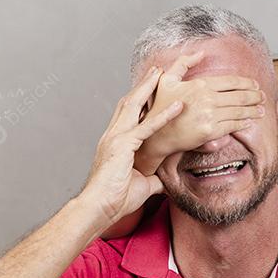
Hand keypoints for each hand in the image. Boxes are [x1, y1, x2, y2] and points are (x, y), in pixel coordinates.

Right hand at [77, 64, 184, 232]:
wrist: (99, 208)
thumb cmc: (116, 200)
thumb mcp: (142, 186)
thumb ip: (153, 180)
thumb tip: (164, 183)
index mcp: (115, 142)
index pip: (128, 114)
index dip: (140, 98)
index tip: (152, 86)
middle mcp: (113, 135)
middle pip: (129, 102)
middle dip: (144, 84)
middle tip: (157, 69)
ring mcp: (116, 138)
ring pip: (134, 105)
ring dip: (150, 88)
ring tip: (164, 73)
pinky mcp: (123, 146)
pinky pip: (146, 127)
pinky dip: (163, 115)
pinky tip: (178, 105)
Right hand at [137, 50, 265, 173]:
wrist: (156, 134)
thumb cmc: (160, 107)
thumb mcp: (167, 80)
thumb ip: (183, 63)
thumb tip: (201, 52)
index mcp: (200, 84)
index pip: (231, 81)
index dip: (247, 83)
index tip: (255, 85)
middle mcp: (207, 98)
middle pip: (239, 96)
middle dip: (255, 96)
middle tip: (262, 96)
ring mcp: (209, 115)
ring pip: (239, 111)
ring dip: (253, 110)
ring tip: (261, 110)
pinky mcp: (210, 131)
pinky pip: (232, 126)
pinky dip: (243, 123)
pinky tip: (249, 122)